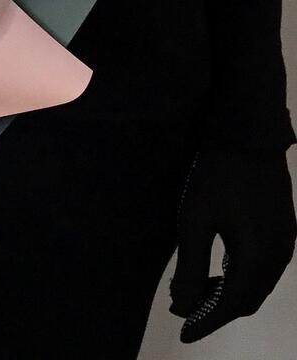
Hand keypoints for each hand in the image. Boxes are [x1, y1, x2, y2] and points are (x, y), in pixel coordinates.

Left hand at [170, 146, 295, 343]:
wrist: (248, 136)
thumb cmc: (217, 176)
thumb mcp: (195, 221)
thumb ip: (191, 266)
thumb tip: (183, 303)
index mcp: (260, 259)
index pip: (233, 306)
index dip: (207, 322)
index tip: (184, 333)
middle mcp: (279, 257)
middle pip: (248, 299)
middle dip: (216, 310)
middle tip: (185, 313)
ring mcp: (285, 243)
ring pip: (257, 284)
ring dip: (228, 293)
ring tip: (195, 293)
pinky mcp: (282, 230)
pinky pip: (262, 267)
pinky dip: (239, 276)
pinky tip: (217, 268)